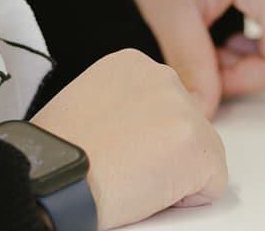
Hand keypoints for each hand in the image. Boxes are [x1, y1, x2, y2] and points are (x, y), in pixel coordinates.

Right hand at [30, 48, 228, 229]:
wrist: (52, 175)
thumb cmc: (55, 150)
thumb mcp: (86, 100)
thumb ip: (123, 104)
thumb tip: (139, 130)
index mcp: (133, 63)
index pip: (163, 105)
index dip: (144, 136)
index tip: (120, 148)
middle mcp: (163, 77)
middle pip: (186, 125)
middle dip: (163, 151)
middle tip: (124, 167)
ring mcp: (184, 110)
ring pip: (201, 154)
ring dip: (174, 174)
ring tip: (130, 179)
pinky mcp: (199, 147)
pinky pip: (212, 185)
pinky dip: (186, 200)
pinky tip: (147, 193)